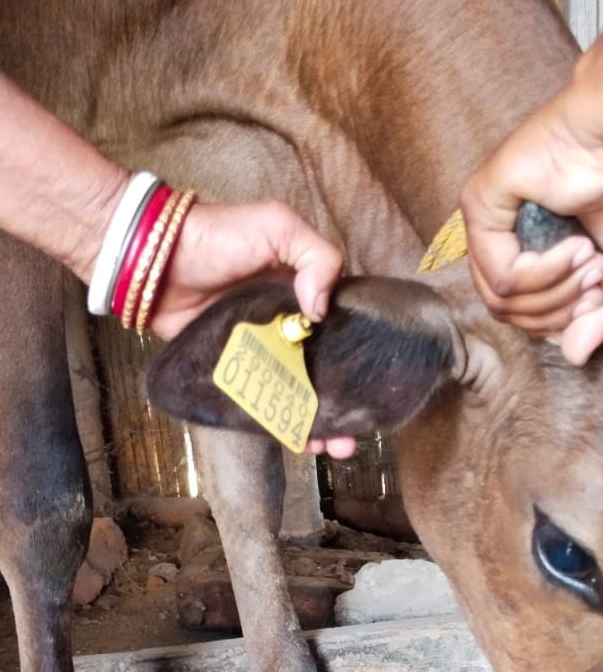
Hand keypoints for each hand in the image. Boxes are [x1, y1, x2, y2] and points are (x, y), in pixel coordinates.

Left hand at [148, 200, 355, 458]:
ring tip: (335, 446)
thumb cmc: (218, 235)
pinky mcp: (234, 368)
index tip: (378, 384)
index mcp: (308, 291)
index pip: (346, 328)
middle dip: (347, 404)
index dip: (363, 356)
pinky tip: (300, 439)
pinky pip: (262, 400)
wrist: (157, 260)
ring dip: (320, 421)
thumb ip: (317, 257)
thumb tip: (322, 311)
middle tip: (356, 431)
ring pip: (298, 392)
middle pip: (327, 370)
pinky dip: (281, 421)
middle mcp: (290, 325)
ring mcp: (262, 350)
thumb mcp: (278, 225)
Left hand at [460, 75, 602, 364]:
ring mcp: (489, 221)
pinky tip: (573, 249)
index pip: (528, 316)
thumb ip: (602, 317)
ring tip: (588, 258)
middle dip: (562, 311)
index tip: (602, 288)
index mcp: (535, 250)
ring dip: (556, 294)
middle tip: (597, 275)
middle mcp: (506, 237)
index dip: (567, 320)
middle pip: (512, 316)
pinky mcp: (481, 202)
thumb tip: (574, 357)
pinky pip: (502, 278)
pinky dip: (542, 276)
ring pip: (503, 303)